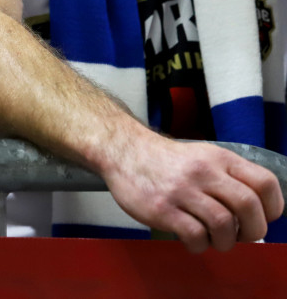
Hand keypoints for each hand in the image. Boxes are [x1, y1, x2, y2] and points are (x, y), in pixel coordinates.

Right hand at [103, 135, 283, 251]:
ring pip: (223, 224)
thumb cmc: (167, 160)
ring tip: (215, 240)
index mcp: (219, 159)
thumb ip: (228, 179)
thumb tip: (254, 215)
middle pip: (248, 205)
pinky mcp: (162, 208)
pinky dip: (199, 245)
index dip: (272, 208)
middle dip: (253, 230)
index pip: (264, 182)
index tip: (262, 218)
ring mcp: (181, 190)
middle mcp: (203, 172)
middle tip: (242, 235)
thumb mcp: (203, 157)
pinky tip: (192, 240)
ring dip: (225, 241)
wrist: (123, 150)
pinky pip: (194, 235)